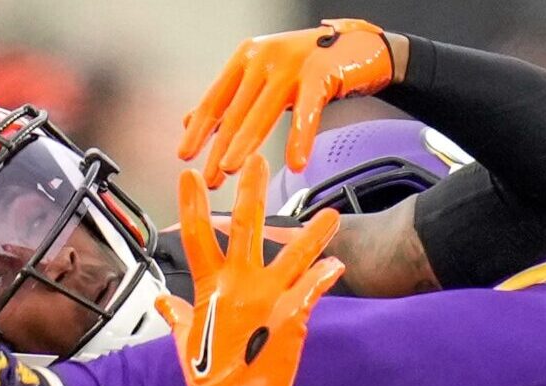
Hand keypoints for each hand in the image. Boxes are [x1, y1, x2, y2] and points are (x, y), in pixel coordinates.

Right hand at [154, 158, 343, 385]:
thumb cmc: (207, 378)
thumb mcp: (185, 340)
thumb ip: (177, 313)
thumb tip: (163, 300)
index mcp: (210, 287)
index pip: (195, 235)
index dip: (191, 203)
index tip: (190, 174)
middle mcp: (238, 286)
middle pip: (244, 227)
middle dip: (251, 191)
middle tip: (258, 160)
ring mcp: (267, 299)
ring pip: (293, 255)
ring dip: (314, 233)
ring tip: (331, 214)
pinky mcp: (292, 316)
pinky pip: (313, 288)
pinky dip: (326, 274)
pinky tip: (337, 263)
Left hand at [179, 18, 396, 174]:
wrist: (360, 47)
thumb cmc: (312, 65)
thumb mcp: (264, 77)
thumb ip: (231, 98)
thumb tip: (189, 119)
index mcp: (246, 59)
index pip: (216, 98)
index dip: (200, 128)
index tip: (185, 154)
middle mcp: (264, 58)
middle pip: (236, 111)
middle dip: (220, 147)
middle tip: (210, 178)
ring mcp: (292, 65)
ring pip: (263, 112)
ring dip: (246, 145)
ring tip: (233, 170)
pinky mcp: (321, 75)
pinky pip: (307, 113)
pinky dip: (300, 140)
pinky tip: (294, 164)